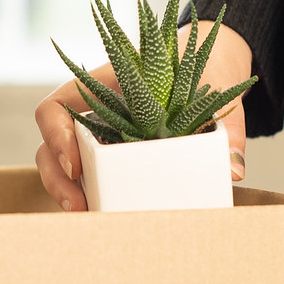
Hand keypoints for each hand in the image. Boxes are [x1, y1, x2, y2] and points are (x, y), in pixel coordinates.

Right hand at [34, 22, 253, 210]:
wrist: (210, 66)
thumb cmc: (201, 66)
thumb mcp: (215, 86)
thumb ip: (226, 126)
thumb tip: (233, 170)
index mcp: (101, 86)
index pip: (54, 108)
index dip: (55, 135)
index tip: (76, 162)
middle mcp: (92, 114)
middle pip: (51, 146)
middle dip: (57, 179)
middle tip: (79, 205)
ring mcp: (100, 139)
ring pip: (64, 168)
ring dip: (68, 194)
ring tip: (87, 215)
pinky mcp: (115, 160)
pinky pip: (92, 180)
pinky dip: (92, 198)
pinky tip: (107, 216)